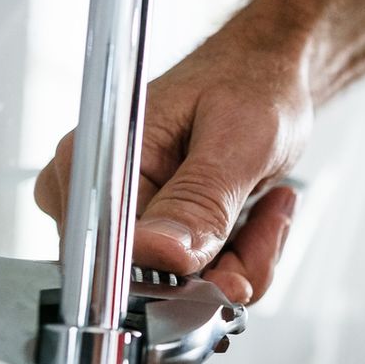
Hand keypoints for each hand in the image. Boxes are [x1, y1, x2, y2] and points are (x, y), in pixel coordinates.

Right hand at [33, 24, 313, 302]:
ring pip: (186, 290)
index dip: (182, 279)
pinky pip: (200, 281)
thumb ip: (200, 201)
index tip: (237, 272)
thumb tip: (162, 255)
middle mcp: (97, 197)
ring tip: (269, 206)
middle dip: (227, 267)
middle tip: (269, 217)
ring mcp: (124, 221)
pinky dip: (242, 257)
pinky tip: (261, 213)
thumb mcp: (236, 139)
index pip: (116, 261)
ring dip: (244, 259)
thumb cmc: (251, 83)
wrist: (267, 73)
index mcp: (95, 161)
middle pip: (155, 284)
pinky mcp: (155, 237)